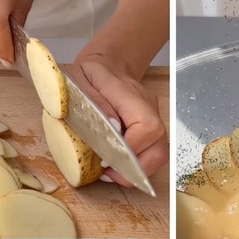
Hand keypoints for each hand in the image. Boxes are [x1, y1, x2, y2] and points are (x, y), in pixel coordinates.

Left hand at [65, 58, 168, 186]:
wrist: (107, 65)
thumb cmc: (88, 73)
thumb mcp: (78, 81)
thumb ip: (94, 102)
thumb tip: (113, 128)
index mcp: (130, 94)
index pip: (147, 126)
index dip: (131, 149)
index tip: (106, 160)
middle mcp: (149, 108)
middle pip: (160, 148)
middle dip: (136, 169)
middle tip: (109, 174)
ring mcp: (154, 119)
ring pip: (159, 154)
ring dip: (138, 171)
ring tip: (112, 172)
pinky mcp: (152, 129)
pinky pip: (153, 152)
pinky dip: (138, 165)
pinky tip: (118, 164)